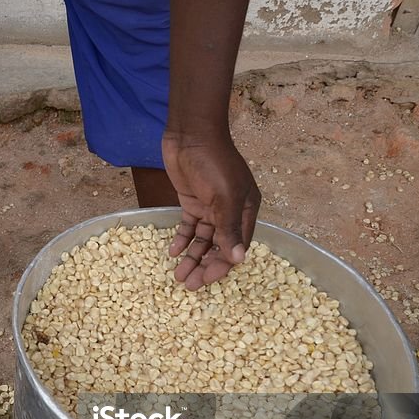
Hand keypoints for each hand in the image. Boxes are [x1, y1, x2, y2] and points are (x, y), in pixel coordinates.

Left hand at [161, 129, 260, 290]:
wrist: (190, 134)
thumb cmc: (213, 162)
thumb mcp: (224, 196)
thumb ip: (229, 227)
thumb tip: (238, 259)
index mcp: (246, 210)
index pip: (237, 246)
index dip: (223, 266)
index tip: (208, 281)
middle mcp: (231, 211)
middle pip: (219, 246)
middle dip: (205, 266)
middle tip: (189, 285)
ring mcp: (211, 207)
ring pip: (203, 239)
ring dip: (192, 257)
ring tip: (179, 275)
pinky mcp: (192, 201)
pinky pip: (189, 226)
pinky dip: (182, 239)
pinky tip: (172, 253)